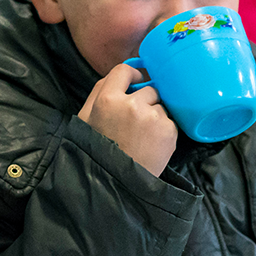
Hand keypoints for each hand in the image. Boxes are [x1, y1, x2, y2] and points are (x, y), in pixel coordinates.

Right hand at [78, 62, 178, 176]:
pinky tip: (151, 144)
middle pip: (149, 88)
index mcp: (107, 100)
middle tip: (136, 121)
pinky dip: (163, 130)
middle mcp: (132, 105)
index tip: (136, 80)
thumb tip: (121, 73)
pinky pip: (170, 121)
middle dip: (145, 100)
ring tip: (143, 136)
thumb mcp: (85, 119)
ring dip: (155, 116)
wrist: (117, 184)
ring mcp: (152, 118)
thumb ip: (98, 92)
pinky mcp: (168, 131)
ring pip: (161, 106)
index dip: (132, 74)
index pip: (124, 70)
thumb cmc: (97, 151)